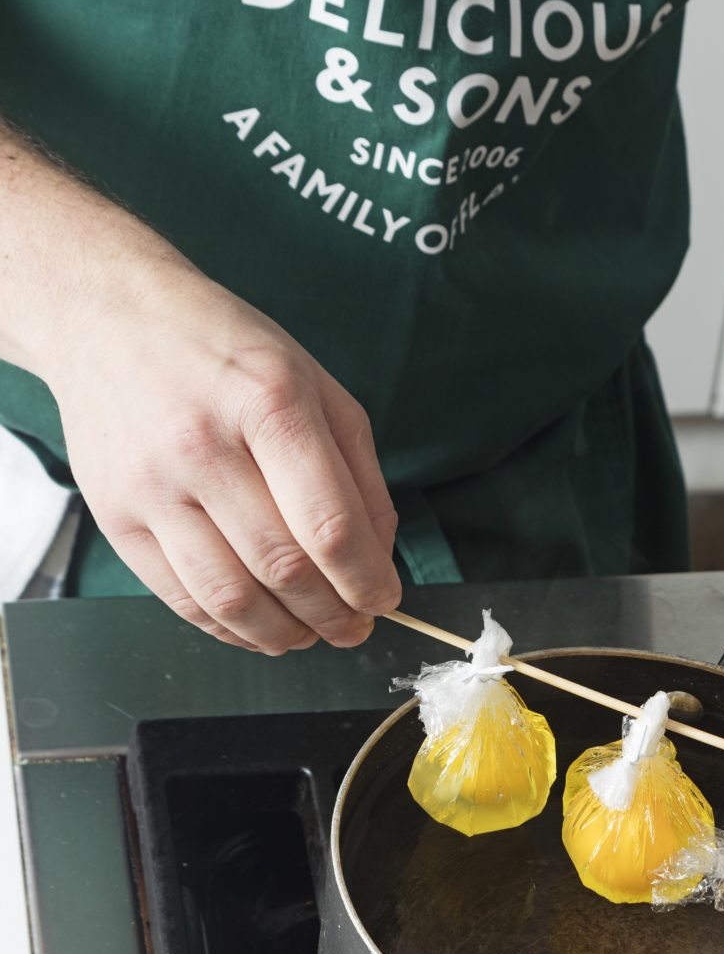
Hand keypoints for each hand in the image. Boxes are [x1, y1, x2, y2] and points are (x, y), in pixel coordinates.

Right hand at [50, 260, 401, 652]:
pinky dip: (228, 628)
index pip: (330, 525)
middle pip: (283, 568)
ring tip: (309, 635)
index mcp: (268, 402)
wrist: (109, 318)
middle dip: (333, 616)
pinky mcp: (114, 515)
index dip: (366, 581)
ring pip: (230, 597)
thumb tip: (376, 559)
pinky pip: (180, 597)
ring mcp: (151, 485)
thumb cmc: (225, 353)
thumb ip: (357, 472)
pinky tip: (257, 626)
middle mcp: (203, 444)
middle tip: (354, 629)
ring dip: (282, 634)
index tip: (384, 600)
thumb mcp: (313, 385)